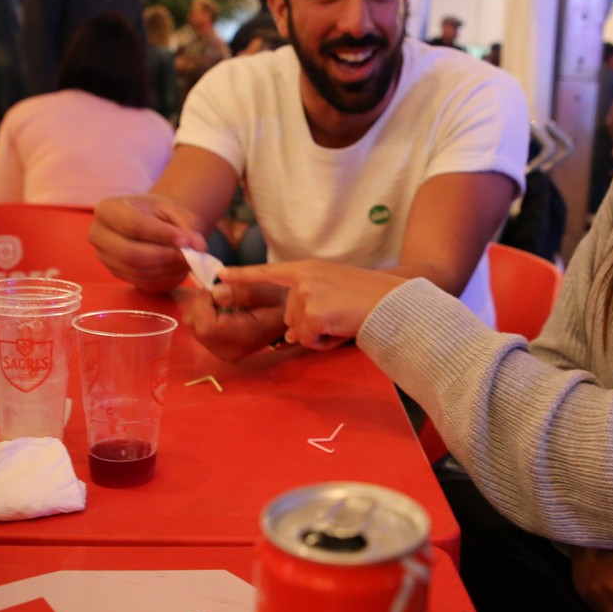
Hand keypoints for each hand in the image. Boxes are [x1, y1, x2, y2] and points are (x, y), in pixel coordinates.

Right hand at [89, 195, 207, 293]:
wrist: (150, 224)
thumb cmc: (158, 213)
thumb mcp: (173, 209)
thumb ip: (187, 223)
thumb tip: (199, 246)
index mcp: (107, 210)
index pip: (133, 225)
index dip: (162, 234)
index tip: (187, 240)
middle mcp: (98, 235)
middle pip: (131, 254)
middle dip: (165, 256)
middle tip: (190, 255)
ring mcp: (105, 258)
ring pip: (138, 271)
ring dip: (167, 267)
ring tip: (188, 258)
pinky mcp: (117, 274)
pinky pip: (142, 281)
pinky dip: (165, 276)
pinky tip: (177, 266)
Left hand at [181, 282, 291, 361]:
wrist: (291, 318)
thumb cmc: (281, 300)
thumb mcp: (268, 289)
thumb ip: (243, 291)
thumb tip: (215, 294)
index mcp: (244, 338)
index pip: (207, 326)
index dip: (204, 303)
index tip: (217, 289)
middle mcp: (230, 352)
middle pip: (196, 326)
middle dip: (201, 304)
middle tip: (220, 292)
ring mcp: (224, 354)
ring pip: (193, 327)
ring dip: (202, 309)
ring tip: (224, 301)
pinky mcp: (220, 351)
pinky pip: (198, 331)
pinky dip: (203, 316)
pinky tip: (221, 311)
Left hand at [218, 260, 407, 350]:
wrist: (391, 301)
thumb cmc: (368, 297)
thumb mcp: (334, 290)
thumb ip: (308, 304)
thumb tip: (287, 335)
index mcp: (307, 269)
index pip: (268, 272)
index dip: (243, 276)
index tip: (221, 276)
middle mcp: (302, 279)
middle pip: (288, 316)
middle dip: (309, 325)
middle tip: (337, 317)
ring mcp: (306, 295)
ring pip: (296, 331)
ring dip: (317, 335)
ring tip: (341, 322)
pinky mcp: (312, 313)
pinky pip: (306, 340)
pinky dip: (323, 342)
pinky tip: (340, 329)